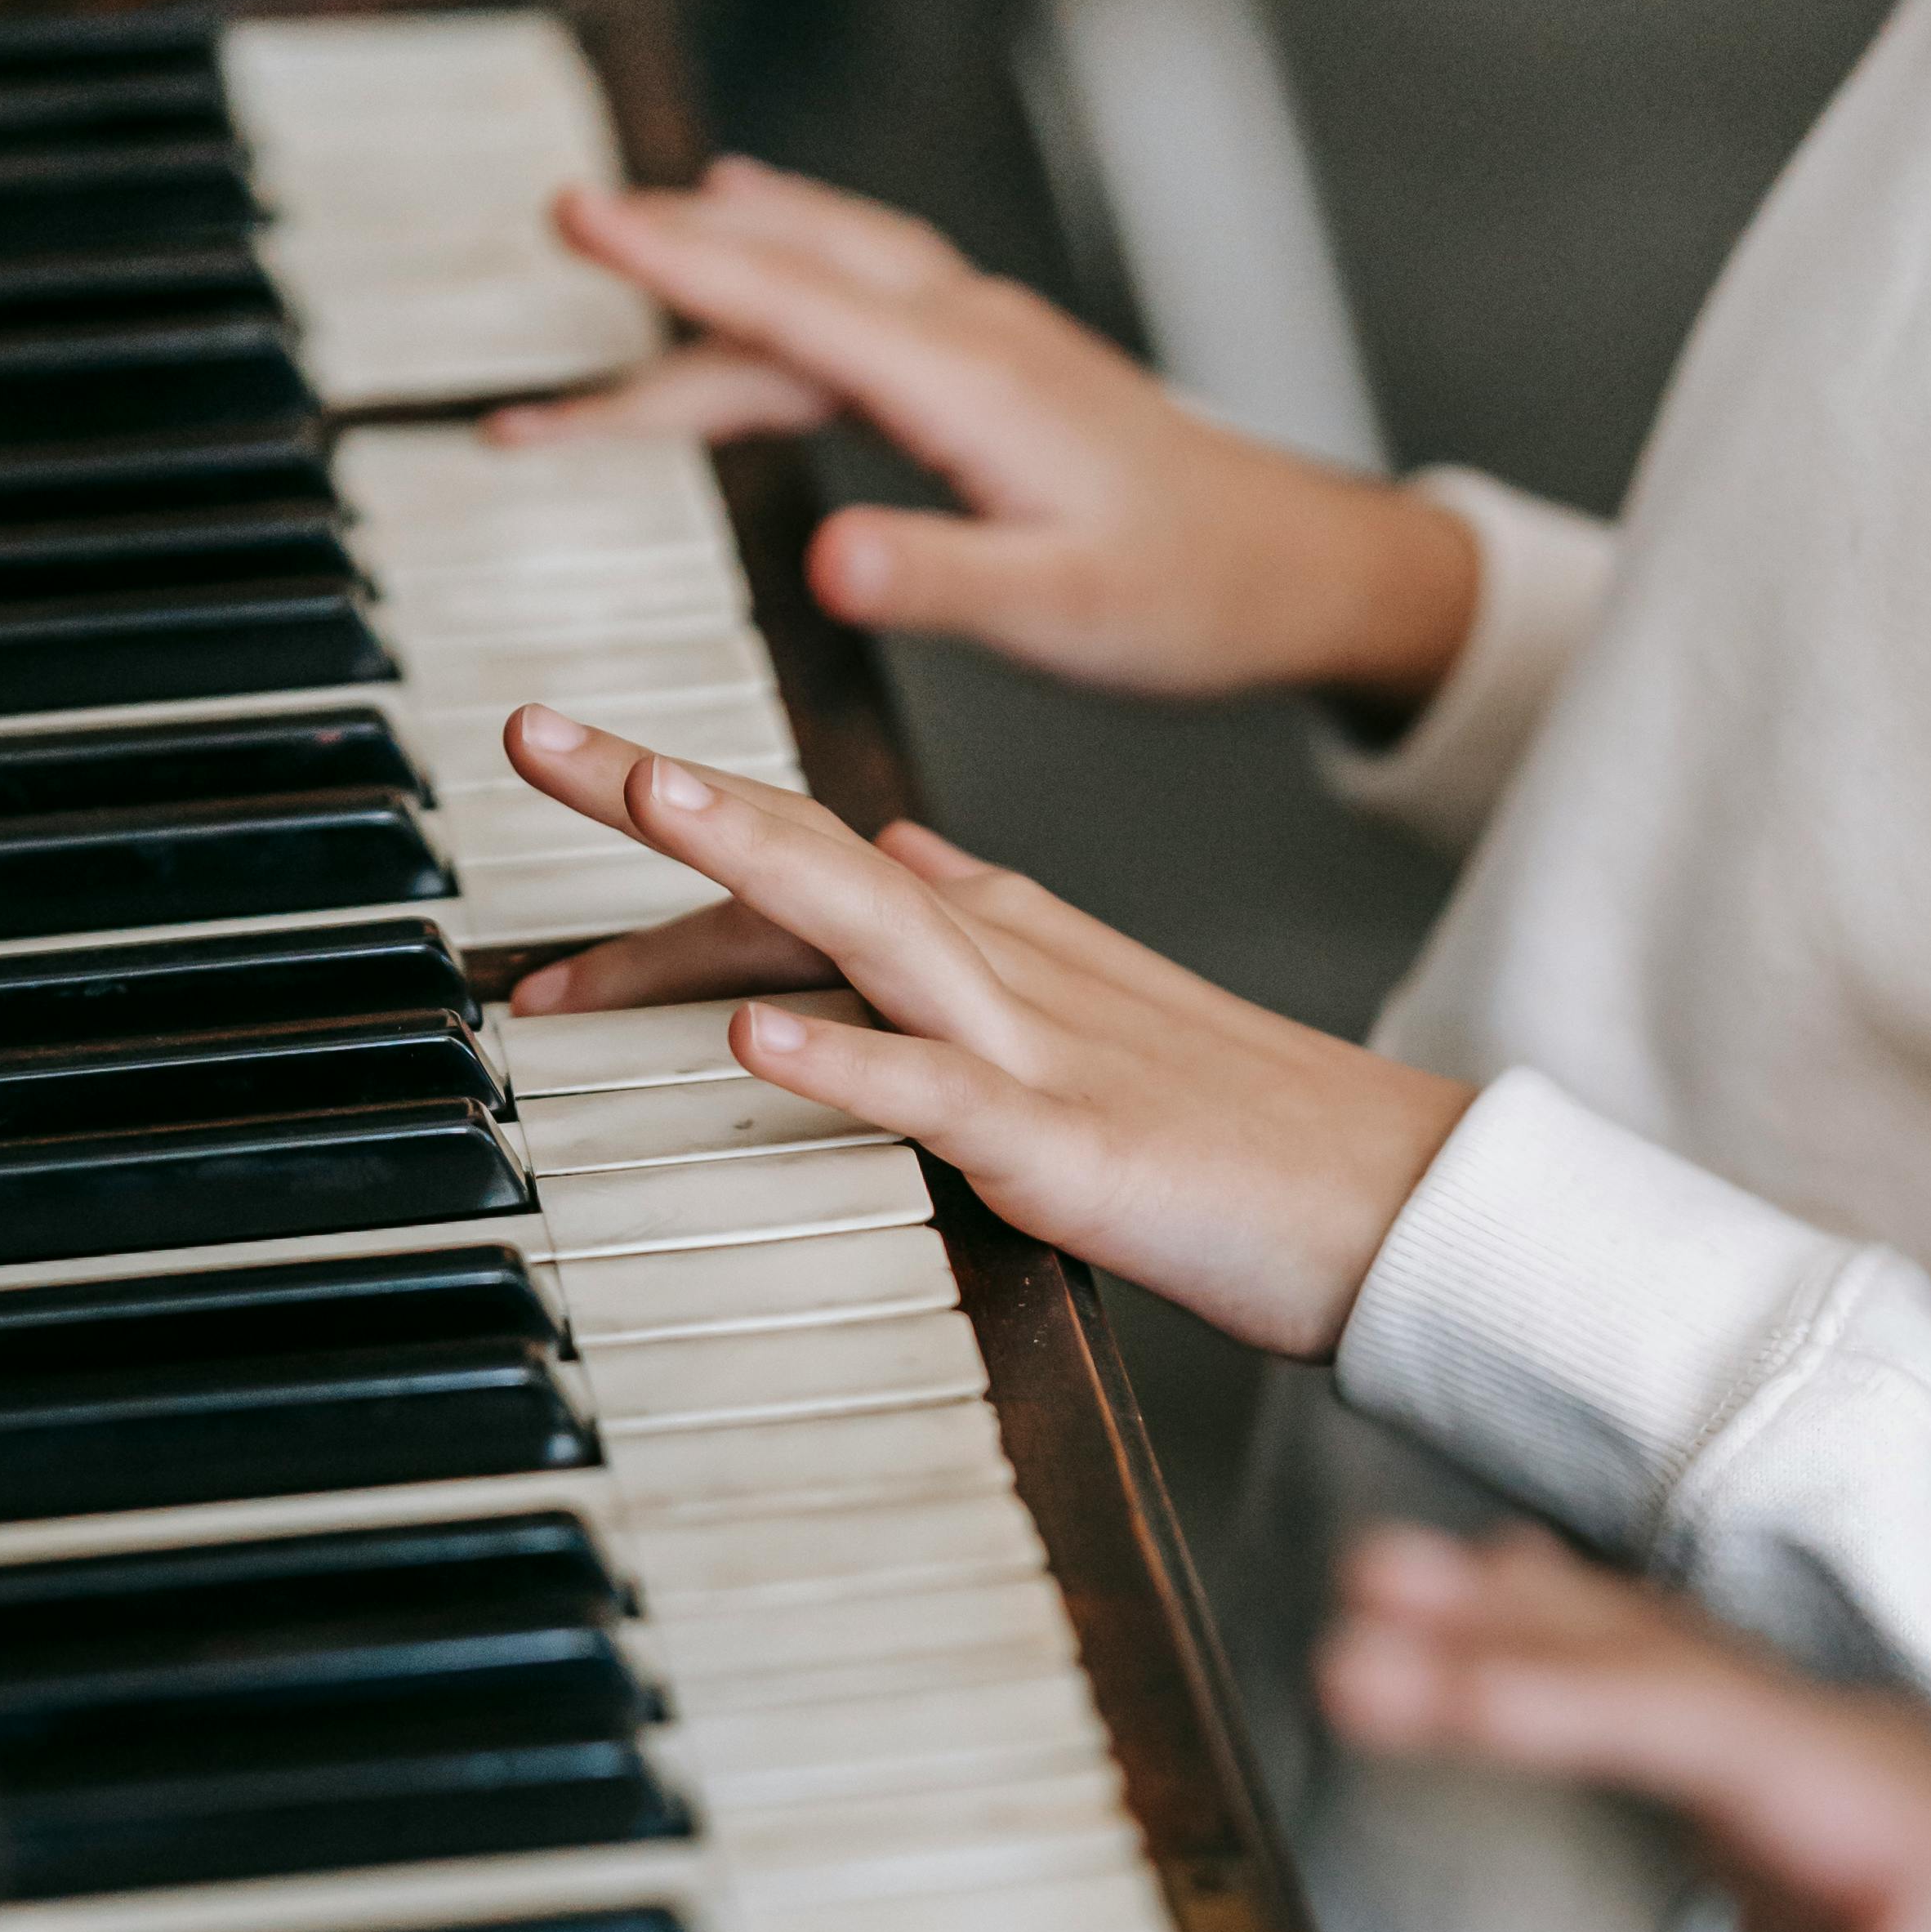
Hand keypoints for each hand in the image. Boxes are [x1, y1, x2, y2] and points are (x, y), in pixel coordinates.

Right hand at [489, 159, 1475, 715]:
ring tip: (626, 232)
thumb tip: (824, 561)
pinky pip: (865, 285)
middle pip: (792, 270)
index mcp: (968, 385)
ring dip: (726, 249)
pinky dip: (792, 263)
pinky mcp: (997, 360)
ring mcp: (984, 337)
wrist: (1298, 568)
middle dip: (671, 255)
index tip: (578, 220)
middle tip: (560, 236)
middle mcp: (969, 335)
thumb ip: (940, 582)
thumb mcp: (1061, 612)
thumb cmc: (1192, 597)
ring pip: (827, 267)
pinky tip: (763, 240)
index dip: (677, 263)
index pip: (792, 302)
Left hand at [503, 710, 1470, 1359]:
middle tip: (526, 733)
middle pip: (807, 854)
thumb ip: (983, 931)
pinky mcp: (1069, 1147)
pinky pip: (938, 1094)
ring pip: (865, 926)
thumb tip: (892, 853)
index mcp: (999, 935)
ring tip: (636, 793)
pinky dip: (845, 1057)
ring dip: (744, 856)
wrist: (1404, 1198)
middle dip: (660, 788)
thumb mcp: (1095, 1009)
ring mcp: (1037, 1046)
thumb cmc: (1250, 1133)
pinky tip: (757, 1032)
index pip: (806, 860)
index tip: (555, 800)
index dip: (675, 830)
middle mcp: (1003, 962)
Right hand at [1318, 1528, 1930, 1931]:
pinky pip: (1649, 1678)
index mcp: (1908, 1839)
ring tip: (1370, 1583)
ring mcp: (1813, 1764)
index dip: (1583, 1699)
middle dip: (1505, 1646)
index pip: (1727, 1735)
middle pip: (1667, 1673)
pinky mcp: (1770, 1785)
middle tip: (1352, 1639)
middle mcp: (1860, 1767)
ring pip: (1649, 1656)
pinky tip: (1478, 1584)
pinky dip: (1554, 1629)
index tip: (1456, 1697)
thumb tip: (1917, 1923)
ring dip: (1506, 1615)